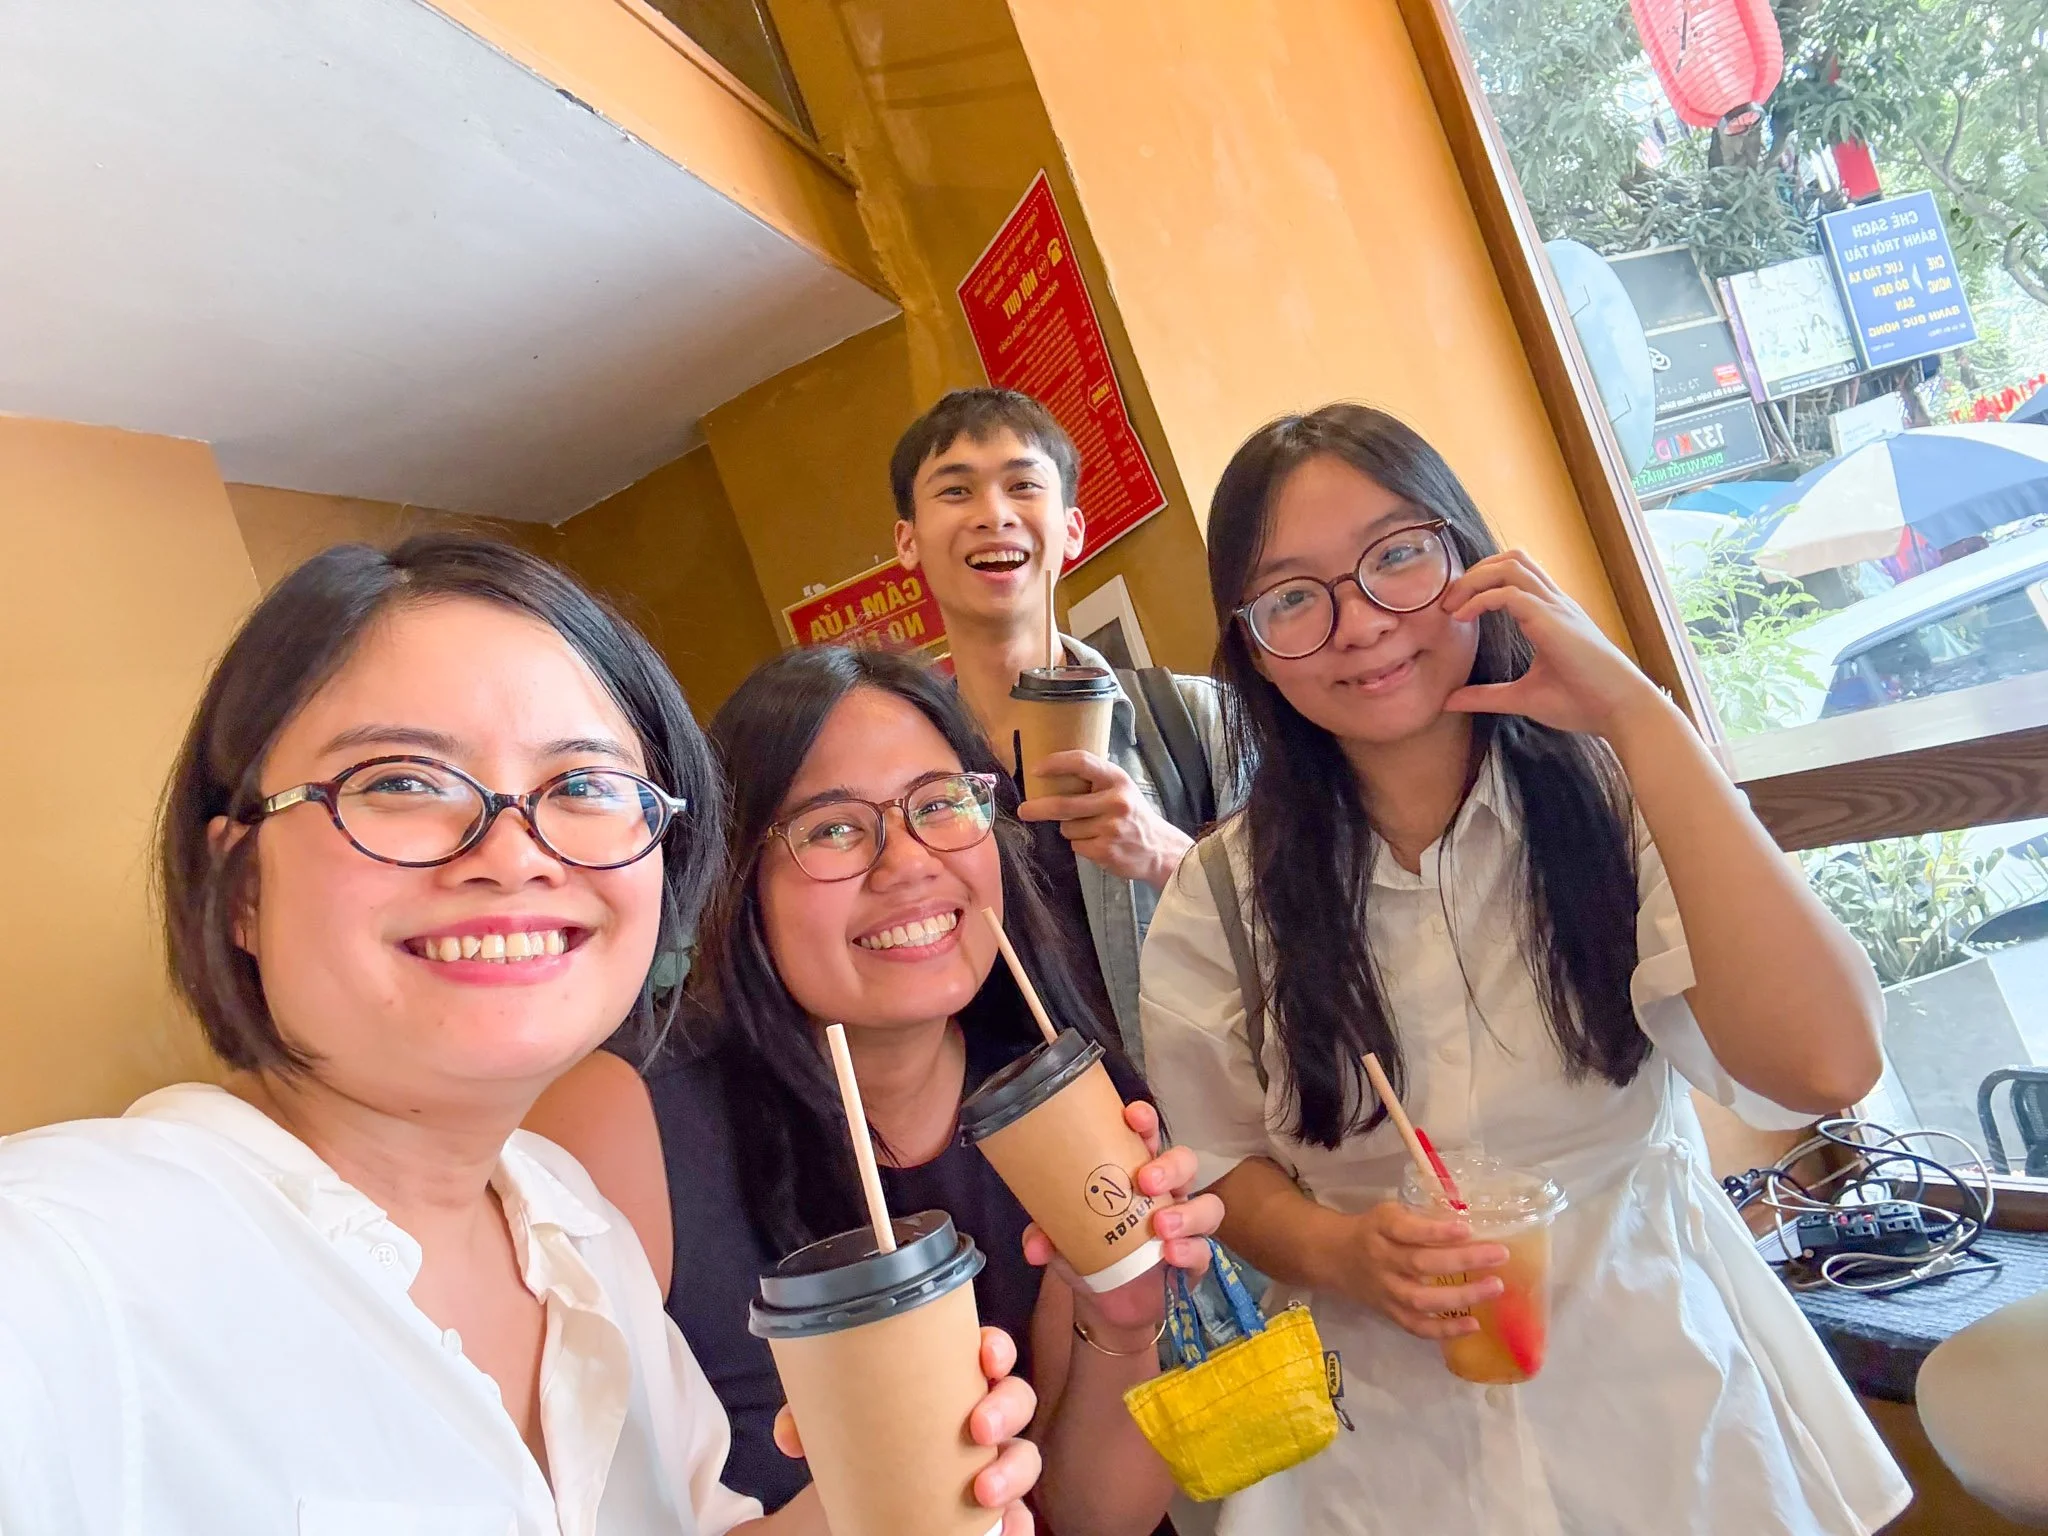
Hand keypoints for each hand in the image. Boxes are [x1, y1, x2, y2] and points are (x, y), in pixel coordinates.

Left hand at [774, 1326, 1040, 1531]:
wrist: (863, 1512)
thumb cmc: (869, 1451)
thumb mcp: (842, 1433)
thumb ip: (816, 1424)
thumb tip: (790, 1434)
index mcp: (952, 1384)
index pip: (990, 1353)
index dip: (996, 1349)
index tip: (985, 1357)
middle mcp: (983, 1420)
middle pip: (1019, 1399)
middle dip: (1006, 1407)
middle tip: (978, 1427)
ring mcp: (994, 1464)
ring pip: (1026, 1457)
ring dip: (1013, 1470)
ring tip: (983, 1490)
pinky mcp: (996, 1512)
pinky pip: (1023, 1517)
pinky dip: (1020, 1523)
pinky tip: (1006, 1529)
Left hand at [1016, 751, 1191, 889]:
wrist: (1160, 850)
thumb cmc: (1133, 815)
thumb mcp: (1122, 789)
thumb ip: (1095, 781)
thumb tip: (1053, 774)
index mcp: (1117, 779)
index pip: (1082, 762)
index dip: (1055, 763)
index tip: (1036, 769)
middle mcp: (1115, 802)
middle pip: (1063, 804)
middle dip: (1038, 808)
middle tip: (1024, 810)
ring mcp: (1110, 828)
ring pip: (1067, 827)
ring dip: (1070, 829)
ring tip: (1091, 830)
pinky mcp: (1105, 851)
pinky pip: (1076, 845)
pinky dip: (1080, 845)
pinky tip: (1097, 843)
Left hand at [1022, 1100, 1223, 1343]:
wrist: (1107, 1304)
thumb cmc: (1090, 1253)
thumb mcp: (1061, 1241)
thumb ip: (1046, 1236)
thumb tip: (1035, 1246)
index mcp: (1134, 1173)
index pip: (1146, 1136)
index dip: (1145, 1121)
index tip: (1133, 1116)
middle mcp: (1166, 1194)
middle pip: (1185, 1163)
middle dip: (1170, 1165)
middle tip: (1145, 1180)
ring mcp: (1185, 1227)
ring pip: (1208, 1206)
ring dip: (1187, 1212)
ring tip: (1161, 1227)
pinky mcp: (1194, 1261)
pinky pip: (1205, 1251)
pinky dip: (1190, 1250)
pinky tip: (1171, 1255)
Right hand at [1325, 1201, 1507, 1339]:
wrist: (1334, 1257)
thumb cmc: (1373, 1229)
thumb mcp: (1389, 1213)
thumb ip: (1420, 1219)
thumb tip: (1471, 1223)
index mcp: (1381, 1228)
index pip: (1406, 1230)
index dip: (1435, 1231)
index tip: (1466, 1228)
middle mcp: (1382, 1260)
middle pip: (1421, 1263)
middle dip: (1463, 1260)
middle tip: (1499, 1255)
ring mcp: (1386, 1290)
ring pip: (1421, 1299)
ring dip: (1461, 1296)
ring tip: (1494, 1288)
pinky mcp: (1389, 1312)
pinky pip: (1416, 1326)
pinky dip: (1445, 1329)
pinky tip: (1473, 1324)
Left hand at [1441, 551, 1668, 739]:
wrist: (1621, 711)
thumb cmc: (1583, 703)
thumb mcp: (1523, 697)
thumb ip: (1487, 696)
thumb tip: (1449, 700)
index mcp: (1551, 614)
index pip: (1516, 574)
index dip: (1481, 581)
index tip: (1454, 609)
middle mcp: (1554, 603)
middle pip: (1512, 558)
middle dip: (1475, 572)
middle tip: (1448, 602)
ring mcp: (1555, 608)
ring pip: (1511, 565)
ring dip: (1475, 579)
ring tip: (1453, 605)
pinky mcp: (1552, 620)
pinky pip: (1510, 593)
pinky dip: (1481, 598)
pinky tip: (1463, 617)